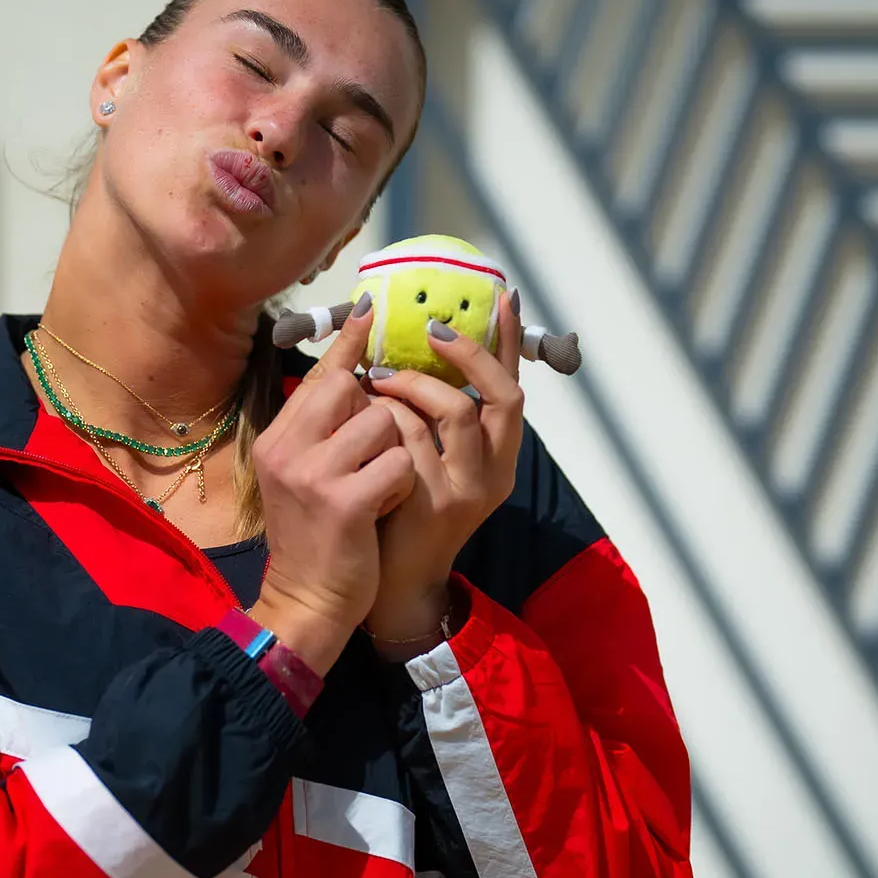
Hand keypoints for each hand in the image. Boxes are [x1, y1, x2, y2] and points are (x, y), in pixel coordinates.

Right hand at [249, 294, 415, 675]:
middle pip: (355, 389)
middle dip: (384, 413)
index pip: (320, 375)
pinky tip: (384, 508)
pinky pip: (399, 464)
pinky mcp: (344, 502)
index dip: (349, 342)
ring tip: (380, 486)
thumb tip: (354, 378)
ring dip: (397, 452)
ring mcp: (313, 474)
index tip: (369, 308)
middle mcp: (288, 448)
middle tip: (377, 453)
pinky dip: (402, 485)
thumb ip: (321, 429)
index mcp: (278, 438)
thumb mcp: (304, 475)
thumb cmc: (316, 537)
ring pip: (386, 423)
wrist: (306, 601)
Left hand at [361, 290, 526, 654]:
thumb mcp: (428, 460)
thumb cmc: (399, 509)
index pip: (513, 388)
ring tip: (377, 376)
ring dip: (413, 383)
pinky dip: (386, 417)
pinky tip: (364, 412)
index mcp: (498, 457)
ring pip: (453, 410)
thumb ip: (430, 416)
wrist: (389, 582)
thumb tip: (412, 351)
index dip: (509, 342)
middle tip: (430, 328)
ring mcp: (468, 489)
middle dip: (468, 353)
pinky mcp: (434, 504)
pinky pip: (411, 439)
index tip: (502, 295)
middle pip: (502, 395)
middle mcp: (495, 472)